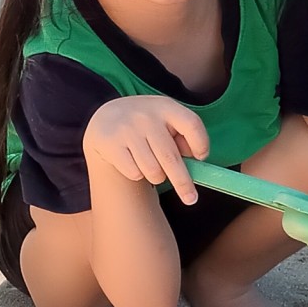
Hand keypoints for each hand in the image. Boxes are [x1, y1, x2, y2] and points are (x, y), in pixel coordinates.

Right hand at [82, 96, 208, 204]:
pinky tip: (134, 163)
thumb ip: (182, 136)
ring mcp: (127, 129)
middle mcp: (146, 116)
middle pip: (171, 157)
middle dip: (183, 182)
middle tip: (191, 199)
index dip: (201, 144)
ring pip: (153, 170)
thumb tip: (194, 158)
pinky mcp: (111, 143)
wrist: (106, 116)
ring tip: (152, 167)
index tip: (201, 158)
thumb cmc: (146, 124)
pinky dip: (138, 174)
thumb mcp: (166, 121)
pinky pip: (134, 173)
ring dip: (157, 177)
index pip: (191, 124)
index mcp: (166, 107)